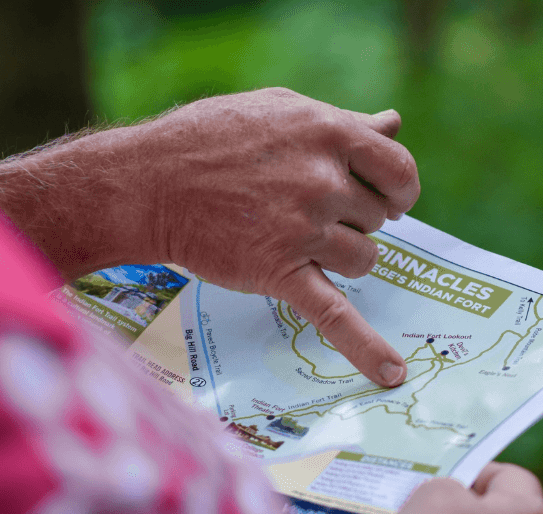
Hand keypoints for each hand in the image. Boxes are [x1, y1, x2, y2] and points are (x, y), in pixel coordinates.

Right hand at [0, 88, 418, 386]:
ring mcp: (302, 229)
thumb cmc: (208, 140)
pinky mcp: (279, 273)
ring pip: (363, 259)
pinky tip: (391, 374)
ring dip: (342, 257)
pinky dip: (365, 347)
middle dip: (352, 218)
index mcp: (327, 133)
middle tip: (305, 211)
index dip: (398, 188)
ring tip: (297, 242)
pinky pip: (335, 315)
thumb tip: (394, 124)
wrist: (144, 185)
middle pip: (376, 217)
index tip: (389, 200)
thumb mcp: (279, 110)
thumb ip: (341, 124)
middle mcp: (321, 180)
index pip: (398, 168)